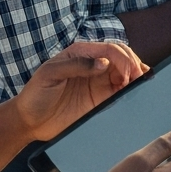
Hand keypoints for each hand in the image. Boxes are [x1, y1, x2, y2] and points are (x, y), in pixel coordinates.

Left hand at [10, 41, 145, 141]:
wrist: (29, 121)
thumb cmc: (36, 94)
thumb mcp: (50, 74)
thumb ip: (76, 65)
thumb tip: (104, 63)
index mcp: (81, 53)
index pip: (109, 50)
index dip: (123, 58)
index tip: (129, 72)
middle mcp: (92, 65)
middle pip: (121, 58)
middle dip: (133, 64)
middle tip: (139, 78)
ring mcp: (97, 83)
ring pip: (124, 74)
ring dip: (135, 76)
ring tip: (141, 84)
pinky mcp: (99, 100)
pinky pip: (119, 92)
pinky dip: (130, 91)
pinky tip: (136, 92)